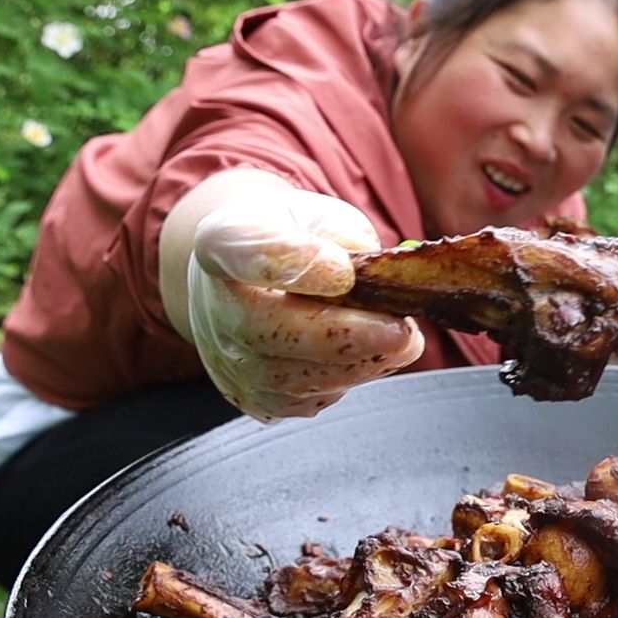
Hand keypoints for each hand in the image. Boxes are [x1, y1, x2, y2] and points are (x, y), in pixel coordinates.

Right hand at [186, 188, 423, 419]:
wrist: (249, 278)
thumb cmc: (294, 239)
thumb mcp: (320, 215)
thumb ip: (345, 235)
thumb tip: (369, 273)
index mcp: (224, 243)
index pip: (247, 253)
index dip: (296, 264)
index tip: (343, 272)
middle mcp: (214, 307)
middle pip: (274, 332)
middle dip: (349, 337)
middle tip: (402, 332)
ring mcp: (227, 359)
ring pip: (295, 378)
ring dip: (358, 364)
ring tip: (398, 341)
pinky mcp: (250, 396)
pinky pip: (304, 402)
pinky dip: (345, 382)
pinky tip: (367, 358)